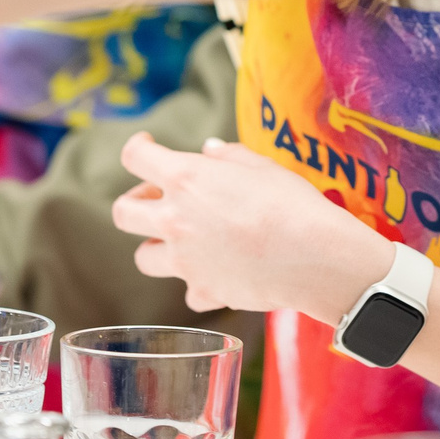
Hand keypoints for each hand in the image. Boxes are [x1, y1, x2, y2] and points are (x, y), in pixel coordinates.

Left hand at [112, 134, 392, 317]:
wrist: (316, 255)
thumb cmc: (293, 202)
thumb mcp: (262, 166)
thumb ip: (228, 156)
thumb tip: (210, 151)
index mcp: (186, 178)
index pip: (135, 157)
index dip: (137, 148)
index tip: (146, 147)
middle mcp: (175, 219)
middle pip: (123, 213)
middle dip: (135, 203)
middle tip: (160, 198)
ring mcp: (185, 260)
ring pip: (143, 259)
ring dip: (157, 248)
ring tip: (183, 241)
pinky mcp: (204, 291)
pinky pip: (188, 292)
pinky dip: (199, 285)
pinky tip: (219, 274)